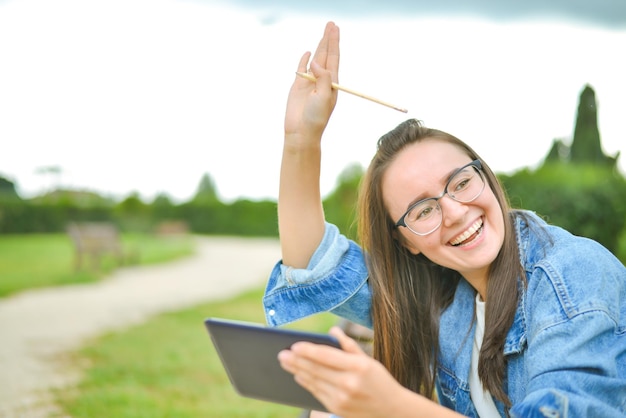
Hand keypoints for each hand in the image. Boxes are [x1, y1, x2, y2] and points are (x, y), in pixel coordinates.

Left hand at [278, 326, 406, 417]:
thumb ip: (348, 345)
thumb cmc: (380, 381)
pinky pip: (316, 393)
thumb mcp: (369, 360)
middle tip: (281, 353)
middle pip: (316, 369)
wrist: (392, 411)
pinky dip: (306, 383)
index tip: (294, 345)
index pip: (327, 356)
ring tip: (285, 362)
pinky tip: (298, 375)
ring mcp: (342, 398)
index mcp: (358, 366)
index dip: (308, 350)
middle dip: (296, 361)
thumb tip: (332, 331)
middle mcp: (349, 383)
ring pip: (313, 382)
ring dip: (297, 371)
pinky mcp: (337, 408)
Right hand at [284, 22, 339, 140]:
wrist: (301, 132)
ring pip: (315, 59)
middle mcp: (321, 80)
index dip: (334, 43)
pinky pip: (301, 69)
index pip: (333, 58)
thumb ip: (323, 78)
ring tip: (324, 33)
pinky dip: (304, 60)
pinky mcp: (298, 87)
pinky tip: (308, 53)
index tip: (335, 30)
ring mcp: (309, 83)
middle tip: (331, 24)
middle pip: (326, 55)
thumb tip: (316, 61)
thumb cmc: (316, 118)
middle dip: (329, 39)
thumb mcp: (324, 97)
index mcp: (331, 83)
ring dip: (319, 46)